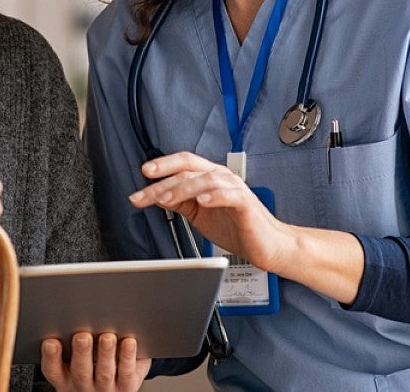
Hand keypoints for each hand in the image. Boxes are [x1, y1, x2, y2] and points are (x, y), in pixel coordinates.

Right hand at [40, 332, 149, 390]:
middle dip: (81, 352)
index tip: (51, 342)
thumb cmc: (89, 367)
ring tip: (107, 337)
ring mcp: (105, 387)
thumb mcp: (72, 361)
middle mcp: (84, 384)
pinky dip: (127, 357)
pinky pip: (127, 373)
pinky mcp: (127, 385)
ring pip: (105, 372)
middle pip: (81, 371)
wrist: (110, 390)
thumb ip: (68, 341)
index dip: (50, 357)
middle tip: (82, 336)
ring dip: (105, 354)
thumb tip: (67, 312)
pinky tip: (129, 342)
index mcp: (65, 377)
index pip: (53, 370)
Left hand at [128, 152, 296, 273]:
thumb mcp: (199, 214)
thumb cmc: (236, 227)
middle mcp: (222, 178)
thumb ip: (180, 202)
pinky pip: (229, 195)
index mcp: (210, 178)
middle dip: (163, 182)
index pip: (184, 163)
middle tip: (144, 194)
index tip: (143, 174)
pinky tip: (201, 201)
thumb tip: (157, 195)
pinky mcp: (245, 204)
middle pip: (189, 171)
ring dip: (183, 188)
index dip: (163, 165)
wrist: (266, 245)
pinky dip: (214, 196)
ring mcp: (235, 189)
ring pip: (206, 179)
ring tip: (166, 199)